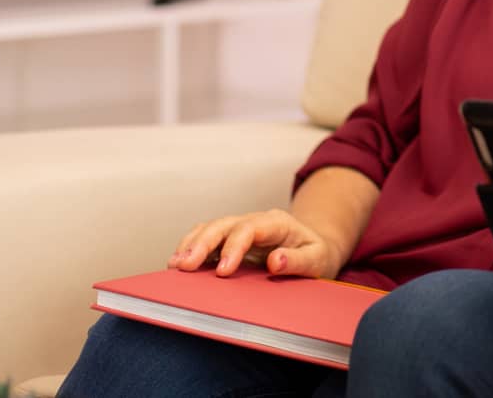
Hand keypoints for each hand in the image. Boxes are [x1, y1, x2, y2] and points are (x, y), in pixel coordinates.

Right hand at [169, 208, 343, 278]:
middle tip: (185, 266)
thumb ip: (298, 261)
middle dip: (202, 244)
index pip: (250, 228)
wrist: (312, 248)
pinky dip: (190, 248)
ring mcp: (240, 228)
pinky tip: (178, 265)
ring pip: (210, 228)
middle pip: (224, 225)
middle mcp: (255, 221)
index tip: (222, 272)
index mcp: (277, 223)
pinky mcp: (229, 239)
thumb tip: (275, 261)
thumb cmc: (315, 254)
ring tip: (175, 265)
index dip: (233, 247)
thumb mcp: (317, 259)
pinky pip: (206, 238)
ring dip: (191, 244)